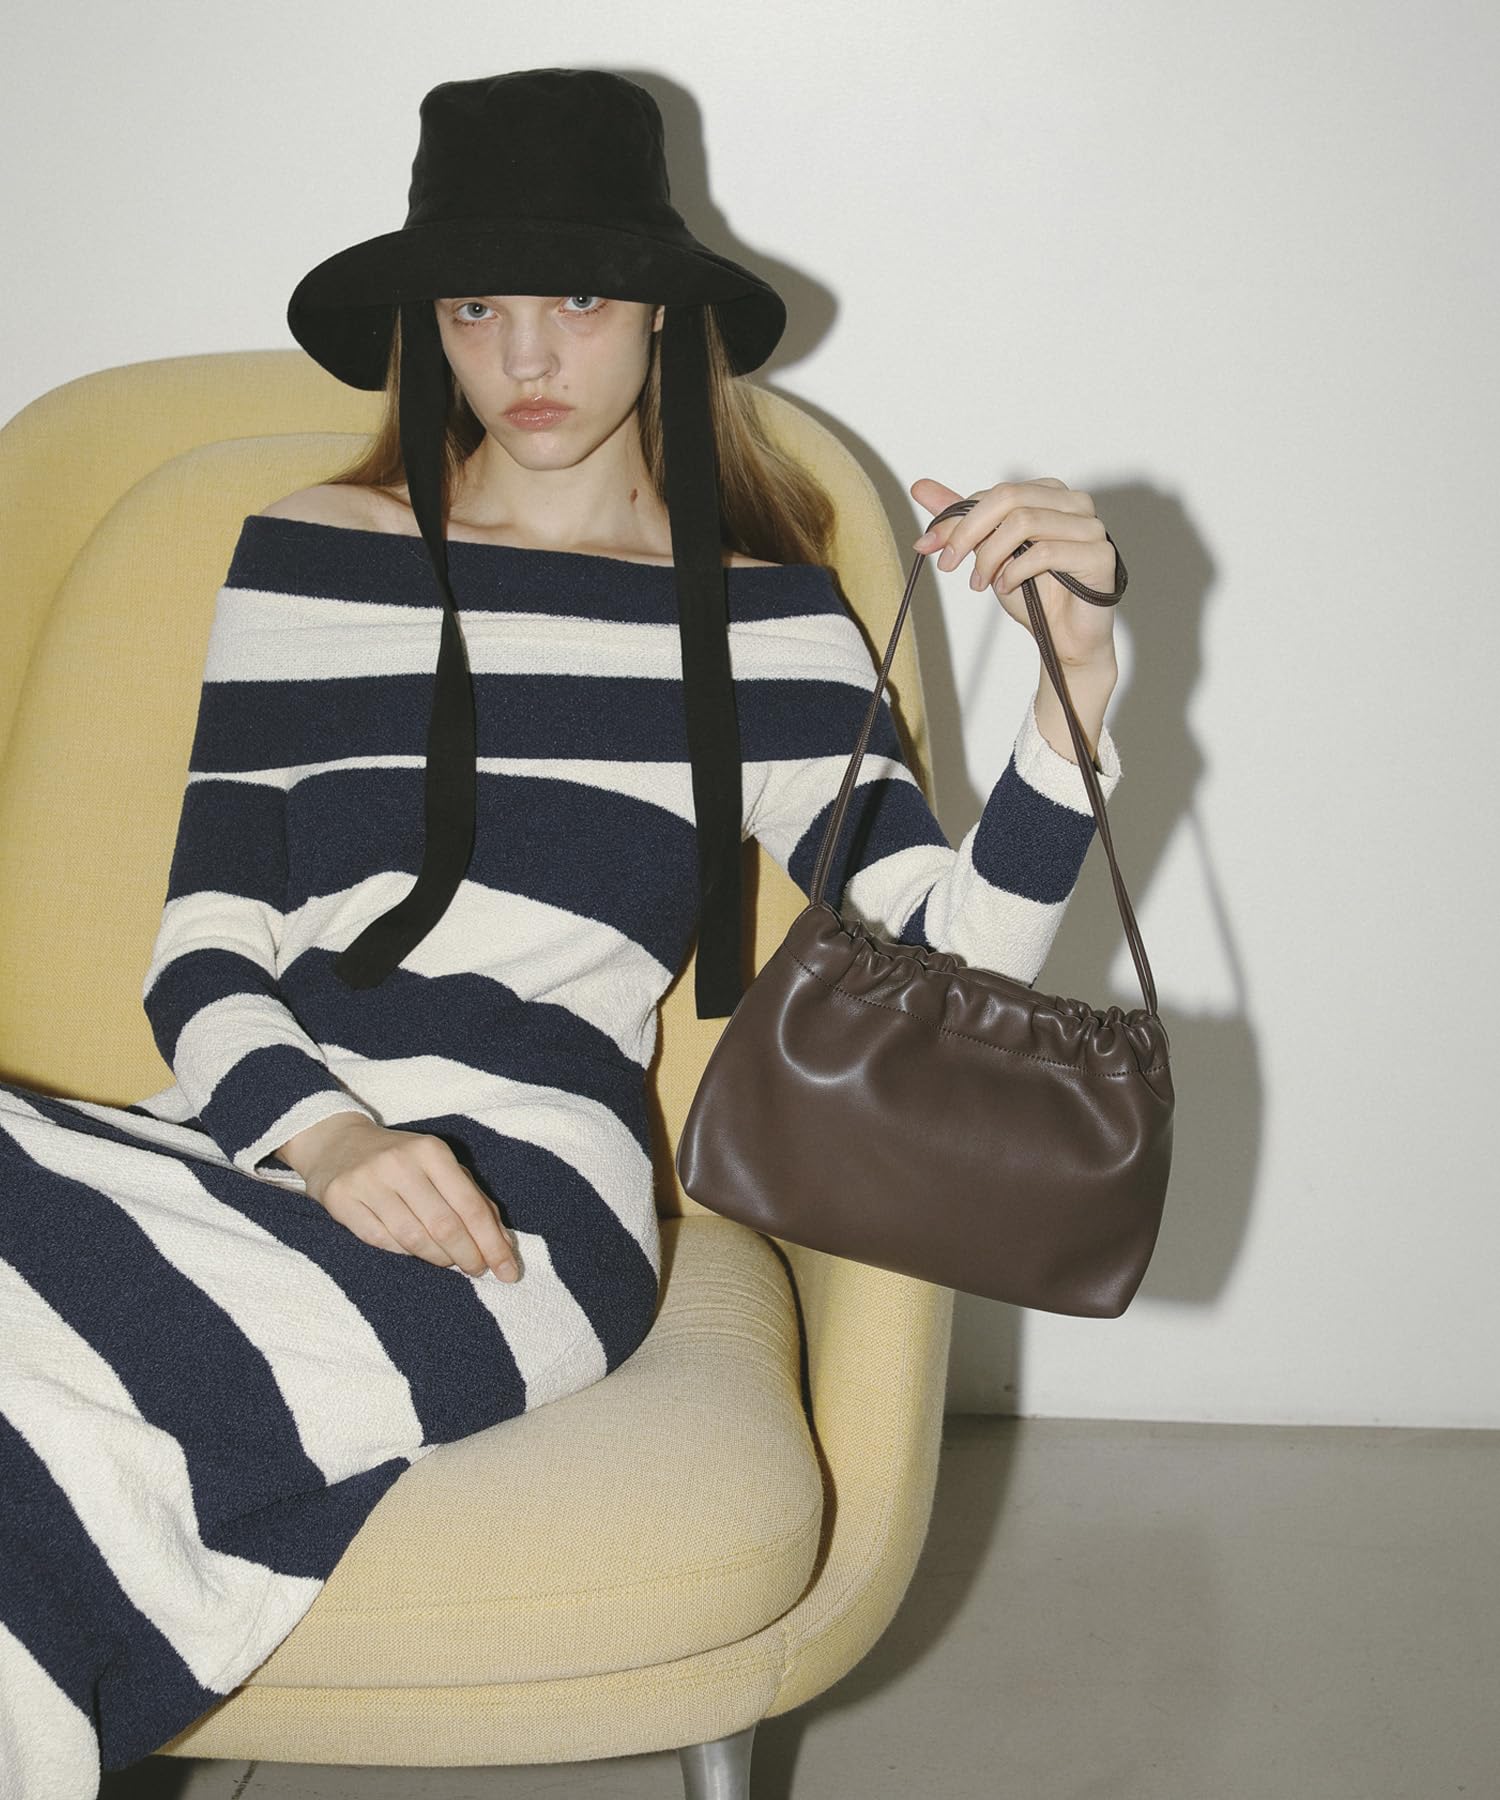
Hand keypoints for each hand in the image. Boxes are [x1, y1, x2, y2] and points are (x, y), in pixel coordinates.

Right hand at [284, 1113, 521, 1281]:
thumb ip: (474, 1200)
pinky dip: (404, 1253)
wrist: (337, 1144)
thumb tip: (504, 1246)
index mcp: (432, 1151)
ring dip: (439, 1258)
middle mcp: (400, 1163)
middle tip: (478, 1270)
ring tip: (449, 1261)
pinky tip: (414, 1251)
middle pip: (444, 1226)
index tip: (508, 1271)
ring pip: (413, 1239)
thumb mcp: (440, 1167)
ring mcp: (368, 1182)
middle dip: (468, 1256)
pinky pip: (381, 1241)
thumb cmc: (402, 1160)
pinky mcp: (341, 1200)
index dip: (492, 1244)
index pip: (470, 1206)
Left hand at [909, 475, 1118, 668]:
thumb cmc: (1034, 594)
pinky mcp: (1100, 555)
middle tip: (949, 564)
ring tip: (981, 582)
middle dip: (968, 532)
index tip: (928, 545)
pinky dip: (1015, 571)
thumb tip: (920, 487)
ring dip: (990, 556)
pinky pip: (1047, 552)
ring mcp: (1091, 527)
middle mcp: (1074, 503)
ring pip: (1024, 522)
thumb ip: (961, 520)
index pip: (996, 493)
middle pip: (1009, 498)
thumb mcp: (988, 553)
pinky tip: (1005, 587)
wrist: (1064, 640)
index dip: (956, 519)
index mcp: (1049, 494)